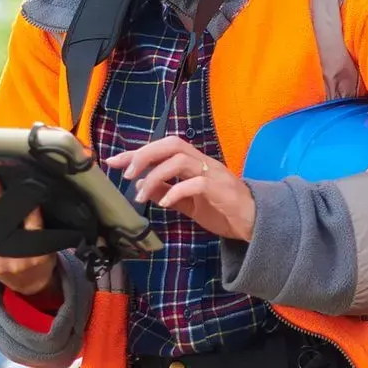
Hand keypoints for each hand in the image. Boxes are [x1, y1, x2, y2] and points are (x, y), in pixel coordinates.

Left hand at [106, 136, 256, 241]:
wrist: (255, 223)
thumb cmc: (222, 210)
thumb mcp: (188, 202)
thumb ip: (167, 191)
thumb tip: (140, 185)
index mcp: (195, 163)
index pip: (163, 148)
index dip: (137, 152)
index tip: (113, 162)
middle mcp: (203, 162)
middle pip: (172, 144)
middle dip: (145, 155)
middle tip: (125, 173)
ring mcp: (213, 174)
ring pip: (181, 160)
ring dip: (155, 175)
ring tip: (141, 194)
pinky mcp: (221, 190)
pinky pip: (196, 183)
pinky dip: (176, 191)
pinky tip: (165, 204)